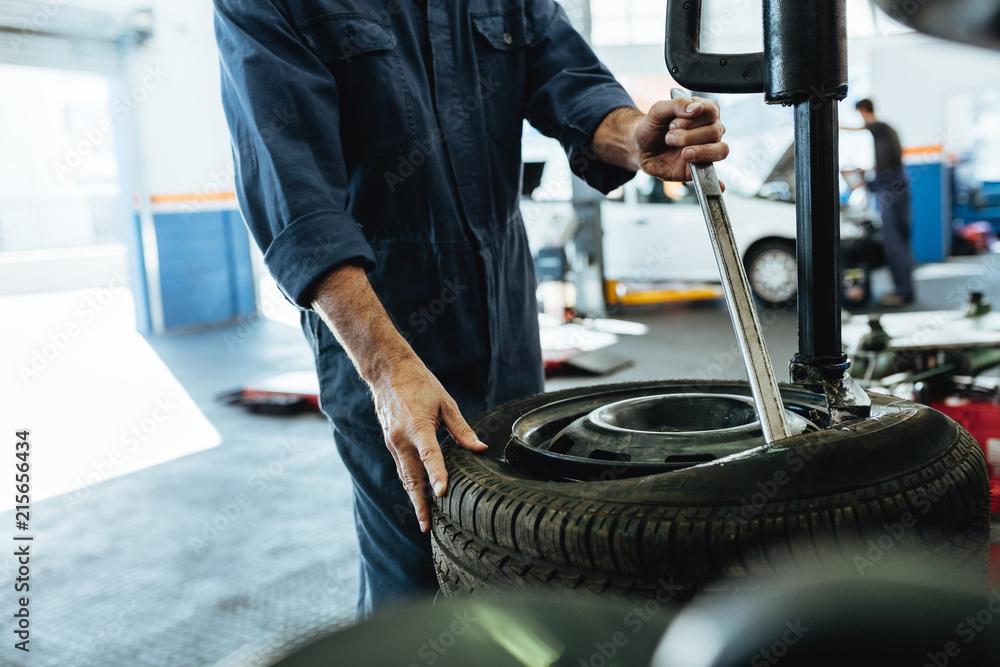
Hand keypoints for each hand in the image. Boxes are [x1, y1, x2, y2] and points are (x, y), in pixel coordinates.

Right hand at [370, 354, 486, 532]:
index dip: (437, 475)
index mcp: (417, 426)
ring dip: (414, 497)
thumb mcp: (446, 403)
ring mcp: (393, 442)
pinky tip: (418, 495)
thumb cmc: (420, 383)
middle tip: (427, 525)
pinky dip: (409, 483)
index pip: (430, 456)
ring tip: (424, 518)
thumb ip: (462, 429)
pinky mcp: (390, 443)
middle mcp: (401, 438)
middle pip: (412, 477)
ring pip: (405, 476)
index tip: (443, 493)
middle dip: (420, 502)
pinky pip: (401, 467)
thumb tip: (480, 449)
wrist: (387, 371)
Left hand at [633, 96, 728, 182]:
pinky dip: (718, 181)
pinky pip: (714, 175)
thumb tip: (697, 108)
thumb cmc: (652, 127)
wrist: (639, 147)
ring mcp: (706, 150)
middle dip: (689, 135)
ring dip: (700, 151)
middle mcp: (709, 130)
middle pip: (715, 131)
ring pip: (720, 150)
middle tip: (669, 137)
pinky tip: (719, 186)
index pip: (712, 111)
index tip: (674, 123)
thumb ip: (677, 104)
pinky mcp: (699, 168)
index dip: (693, 118)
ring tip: (682, 153)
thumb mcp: (658, 110)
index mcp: (703, 112)